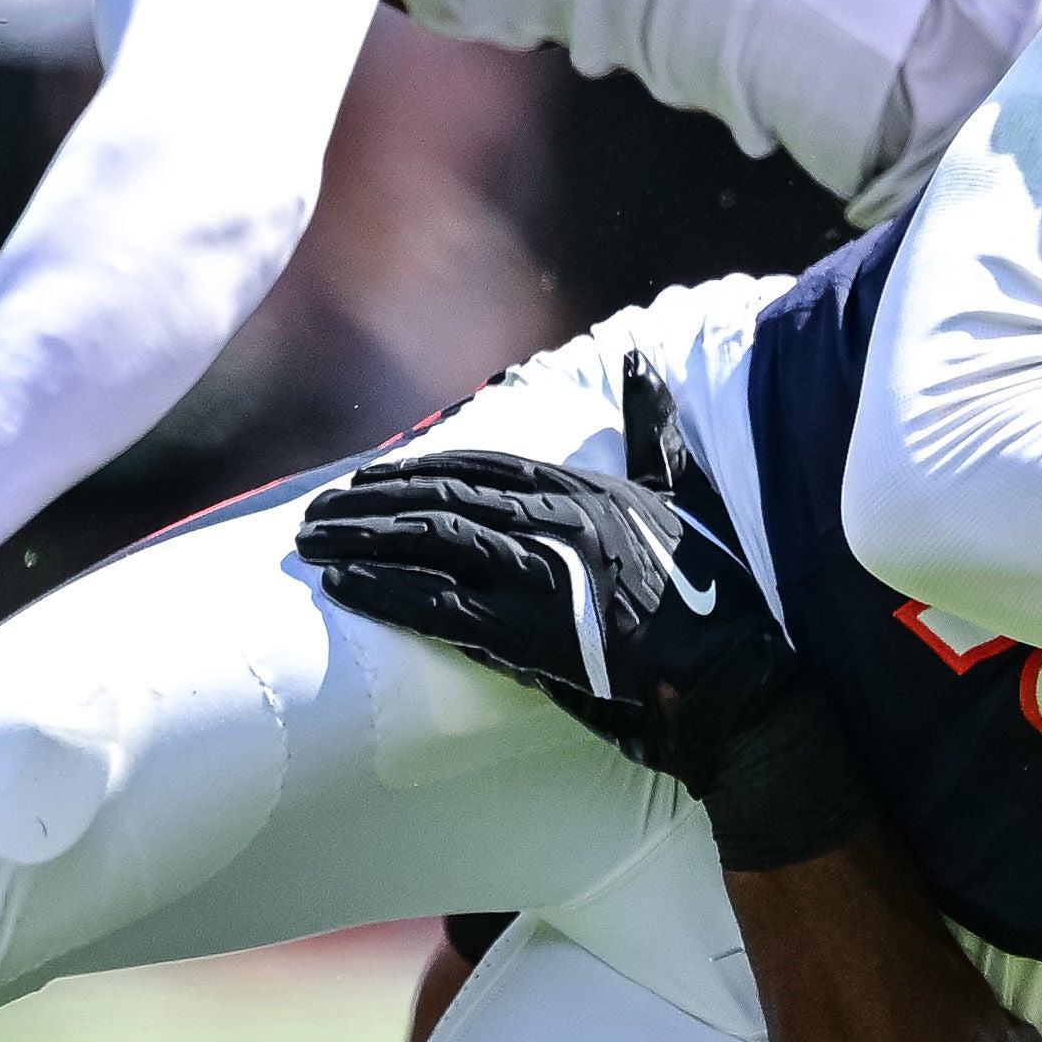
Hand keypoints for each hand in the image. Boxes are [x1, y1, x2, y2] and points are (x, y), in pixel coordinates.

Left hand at [297, 358, 870, 867]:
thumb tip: (641, 366)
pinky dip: (385, 593)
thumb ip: (653, 429)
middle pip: (438, 499)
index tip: (371, 477)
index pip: (479, 466)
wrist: (728, 675)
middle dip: (370, 503)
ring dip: (361, 542)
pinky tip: (344, 587)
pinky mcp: (527, 634)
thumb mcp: (680, 492)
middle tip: (318, 513)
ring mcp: (538, 576)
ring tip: (313, 544)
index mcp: (583, 488)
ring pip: (427, 545)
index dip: (418, 470)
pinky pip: (438, 607)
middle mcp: (554, 521)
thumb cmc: (711, 591)